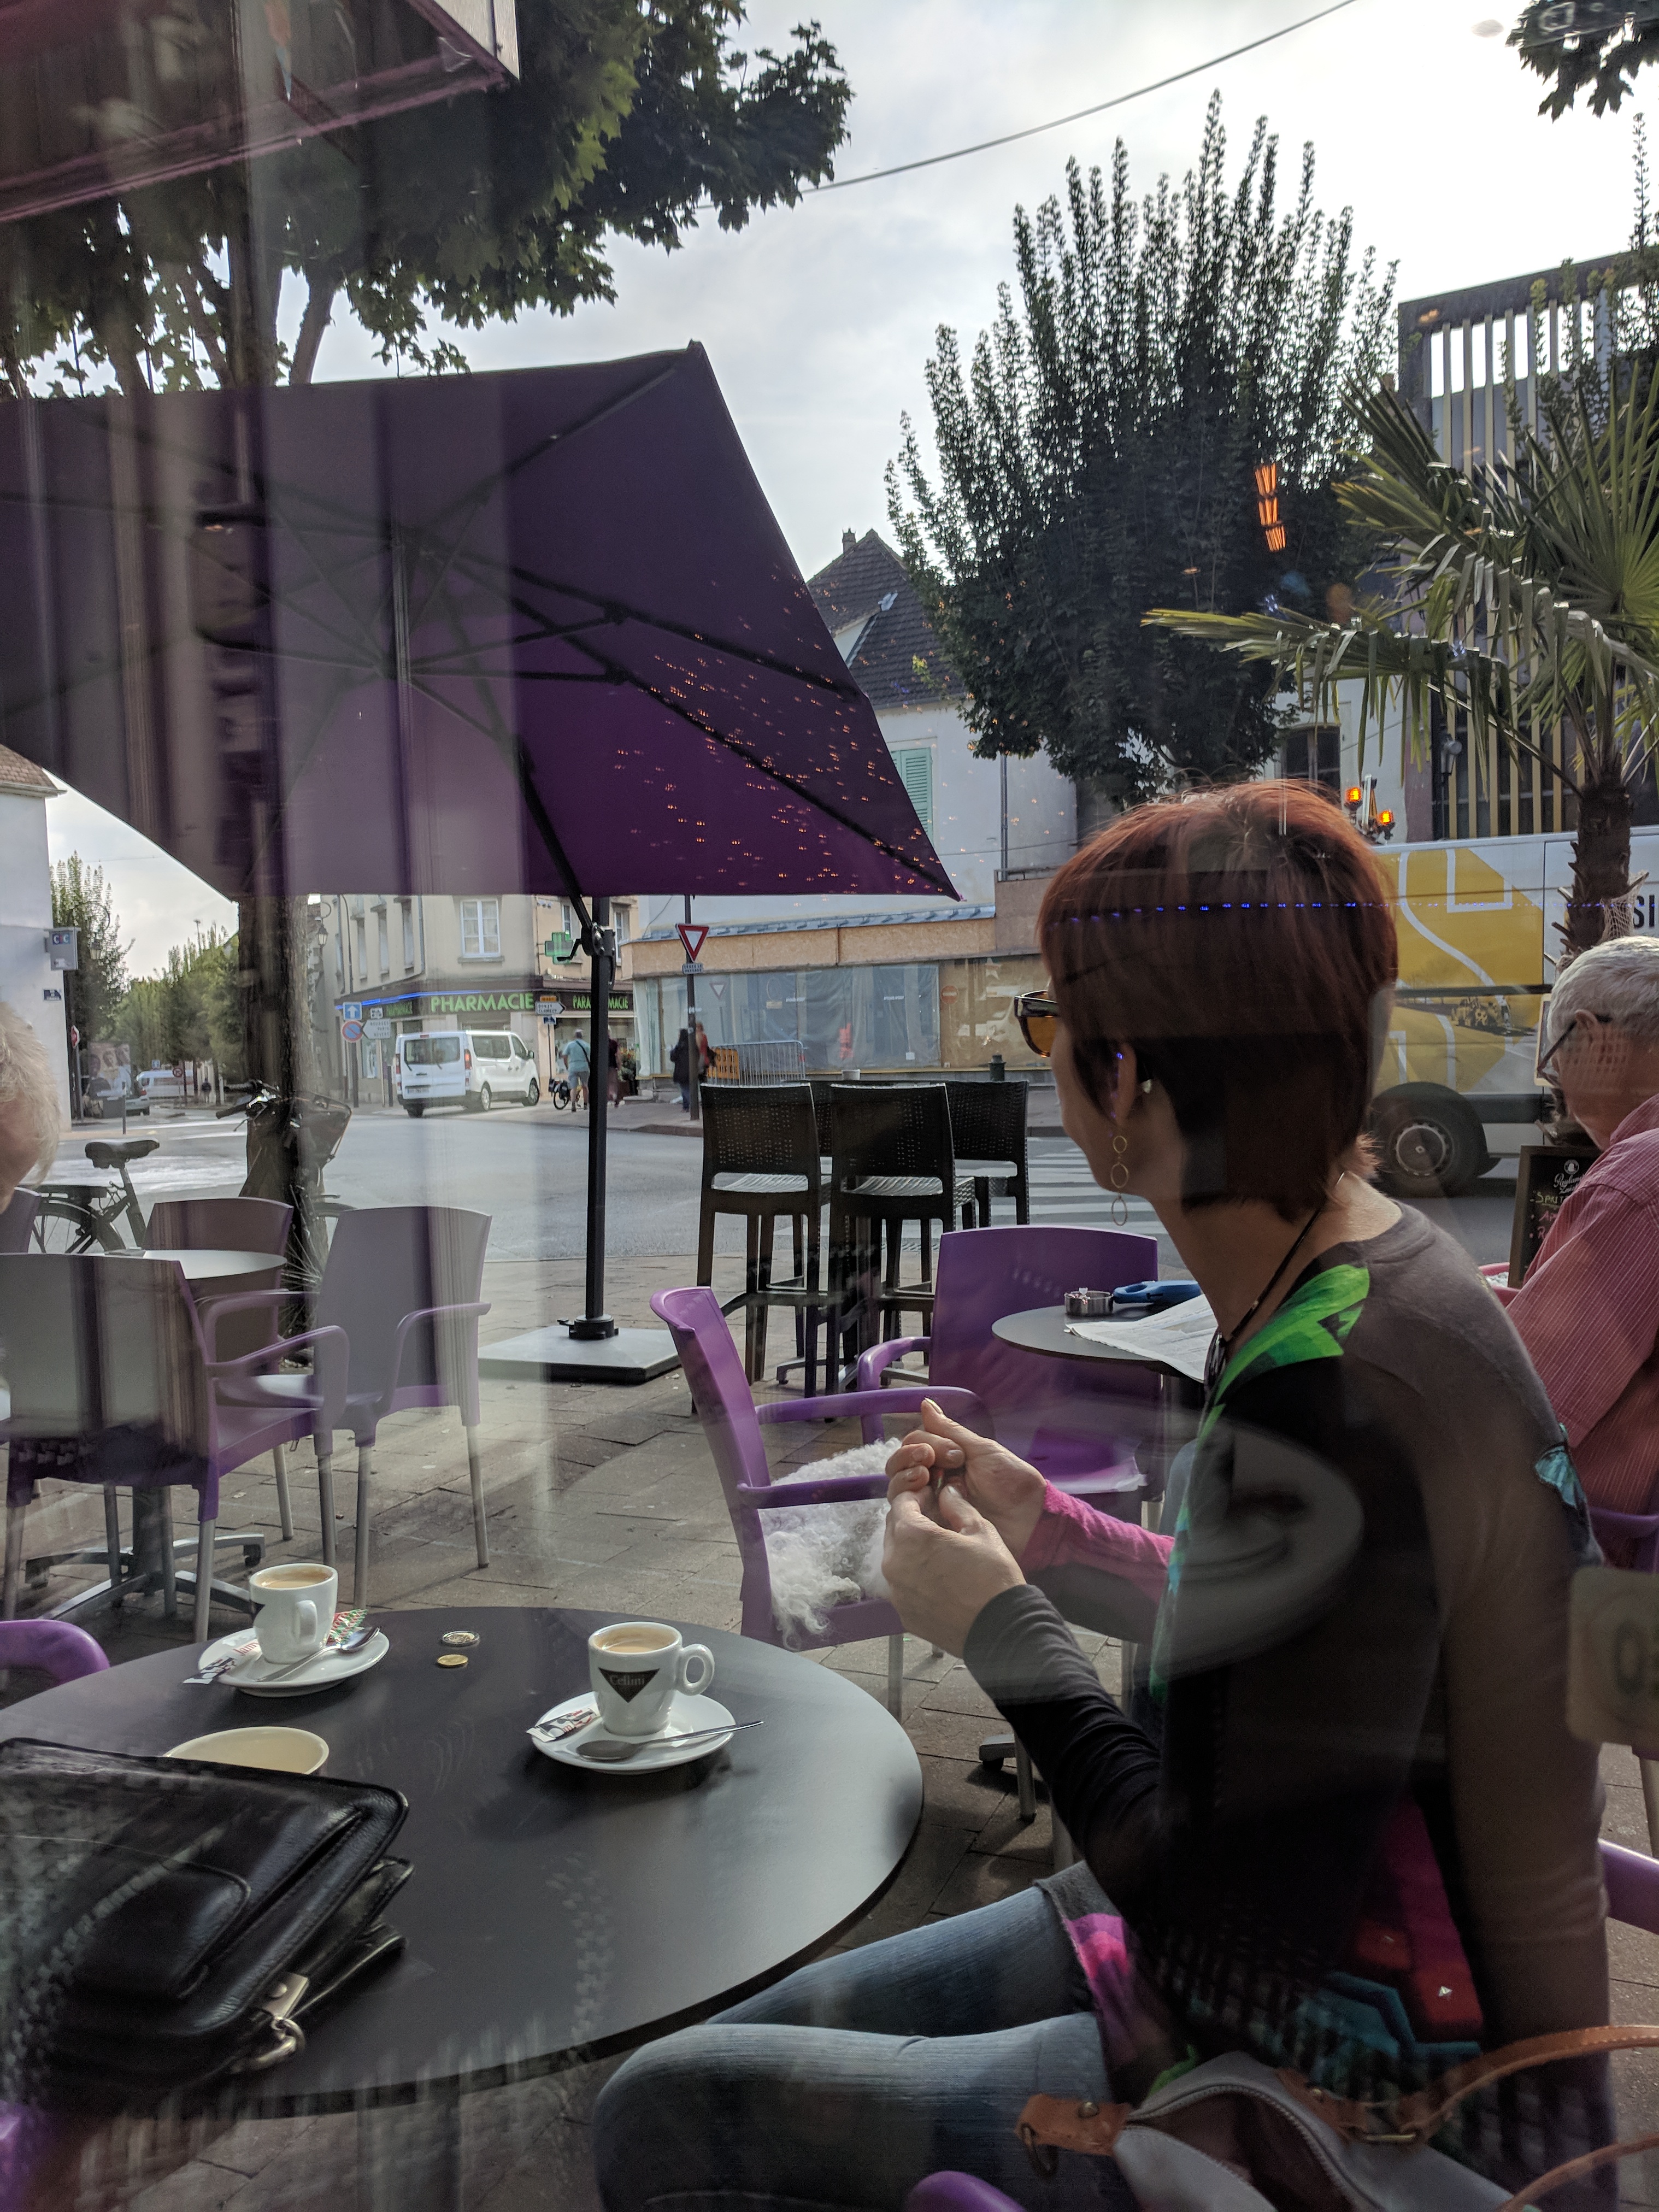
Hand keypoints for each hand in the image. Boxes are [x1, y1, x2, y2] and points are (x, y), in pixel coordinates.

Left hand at [881, 1485, 1023, 1655]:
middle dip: (910, 1519)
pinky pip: (902, 1585)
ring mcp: (897, 1592)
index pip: (900, 1503)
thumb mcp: (981, 1531)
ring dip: (909, 1548)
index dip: (916, 1495)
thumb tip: (947, 1492)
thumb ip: (957, 1507)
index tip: (930, 1497)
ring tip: (937, 1550)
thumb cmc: (993, 1579)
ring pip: (895, 1557)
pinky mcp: (904, 1612)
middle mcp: (895, 1563)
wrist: (999, 1630)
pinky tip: (938, 1578)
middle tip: (934, 1520)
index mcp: (912, 1537)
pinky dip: (913, 1576)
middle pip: (893, 1529)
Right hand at [885, 1399, 1047, 1560]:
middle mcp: (932, 1479)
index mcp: (945, 1458)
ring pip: (896, 1487)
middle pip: (898, 1464)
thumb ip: (950, 1430)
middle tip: (929, 1461)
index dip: (925, 1442)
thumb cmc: (1012, 1483)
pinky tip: (925, 1497)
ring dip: (904, 1476)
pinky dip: (906, 1501)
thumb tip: (925, 1403)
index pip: (915, 1443)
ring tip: (925, 1478)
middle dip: (907, 1457)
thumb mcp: (982, 1451)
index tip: (953, 1452)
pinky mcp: (930, 1527)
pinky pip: (904, 1513)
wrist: (1029, 1520)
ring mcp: (929, 1504)